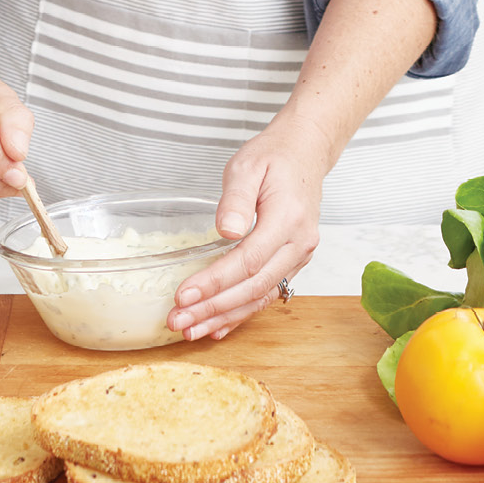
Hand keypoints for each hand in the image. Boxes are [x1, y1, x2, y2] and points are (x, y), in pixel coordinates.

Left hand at [168, 113, 327, 340]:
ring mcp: (300, 256)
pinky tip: (219, 327)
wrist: (305, 153)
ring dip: (225, 317)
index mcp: (288, 219)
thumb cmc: (274, 156)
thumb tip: (226, 231)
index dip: (215, 282)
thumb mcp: (248, 165)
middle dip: (213, 308)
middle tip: (178, 320)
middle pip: (254, 286)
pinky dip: (242, 313)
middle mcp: (299, 244)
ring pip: (261, 296)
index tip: (183, 295)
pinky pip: (268, 293)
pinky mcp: (293, 262)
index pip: (248, 260)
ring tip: (191, 330)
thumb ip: (236, 198)